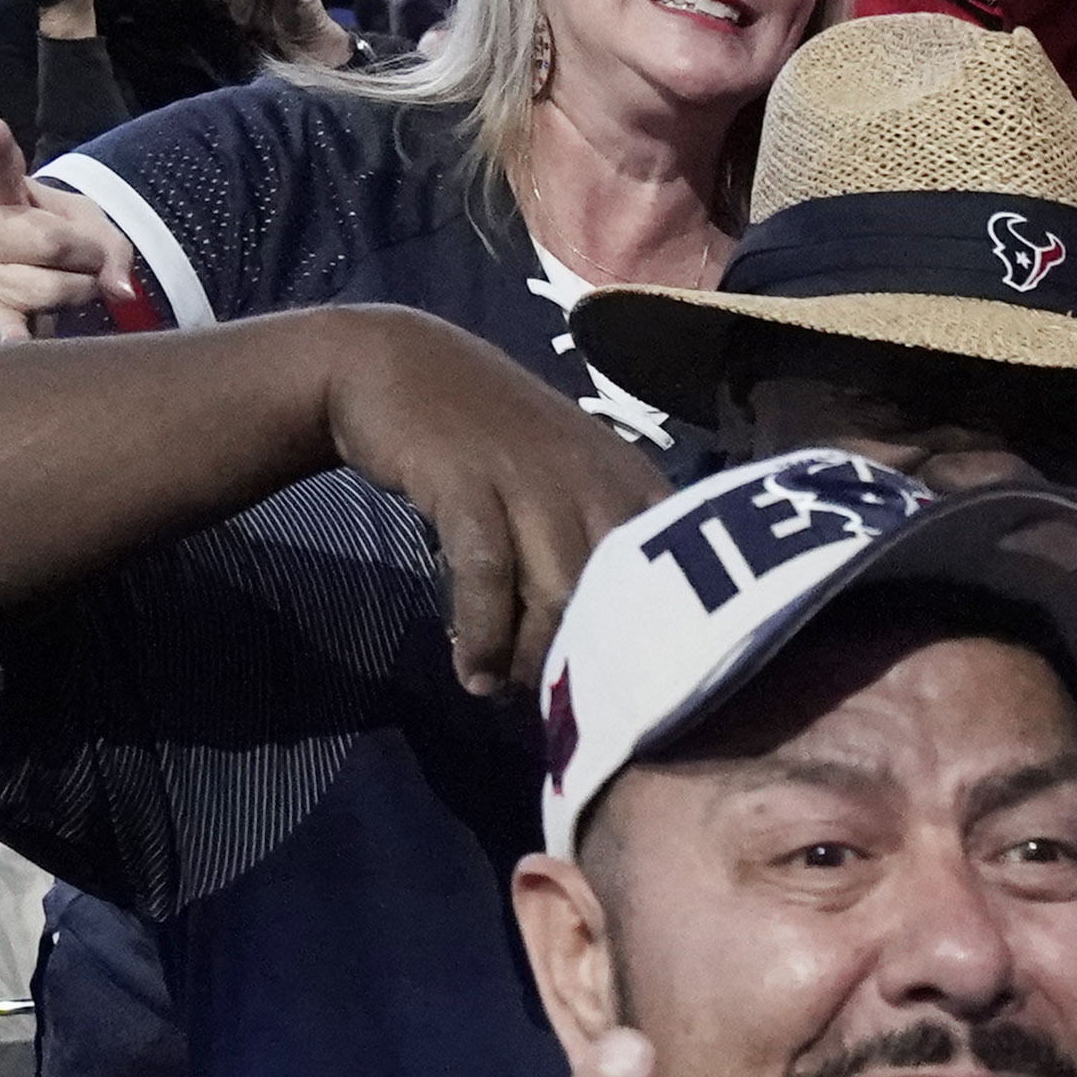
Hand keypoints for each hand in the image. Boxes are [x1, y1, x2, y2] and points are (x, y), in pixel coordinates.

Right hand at [0, 114, 131, 344]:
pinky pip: (3, 327)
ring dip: (79, 292)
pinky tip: (16, 344)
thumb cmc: (39, 240)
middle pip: (55, 242)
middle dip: (86, 256)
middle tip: (80, 258)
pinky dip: (14, 337)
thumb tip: (122, 290)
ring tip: (63, 284)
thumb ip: (108, 241)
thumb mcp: (79, 223)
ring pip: (53, 288)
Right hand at [315, 304, 664, 697]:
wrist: (396, 364)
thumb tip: (627, 655)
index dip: (667, 646)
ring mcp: (532, 475)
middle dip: (599, 666)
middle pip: (621, 599)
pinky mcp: (468, 479)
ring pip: (559, 594)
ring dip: (536, 660)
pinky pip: (486, 575)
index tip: (645, 700)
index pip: (679, 575)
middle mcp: (596, 478)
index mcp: (633, 482)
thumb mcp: (571, 486)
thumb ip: (602, 553)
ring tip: (514, 695)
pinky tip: (474, 674)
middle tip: (570, 712)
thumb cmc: (494, 443)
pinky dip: (482, 634)